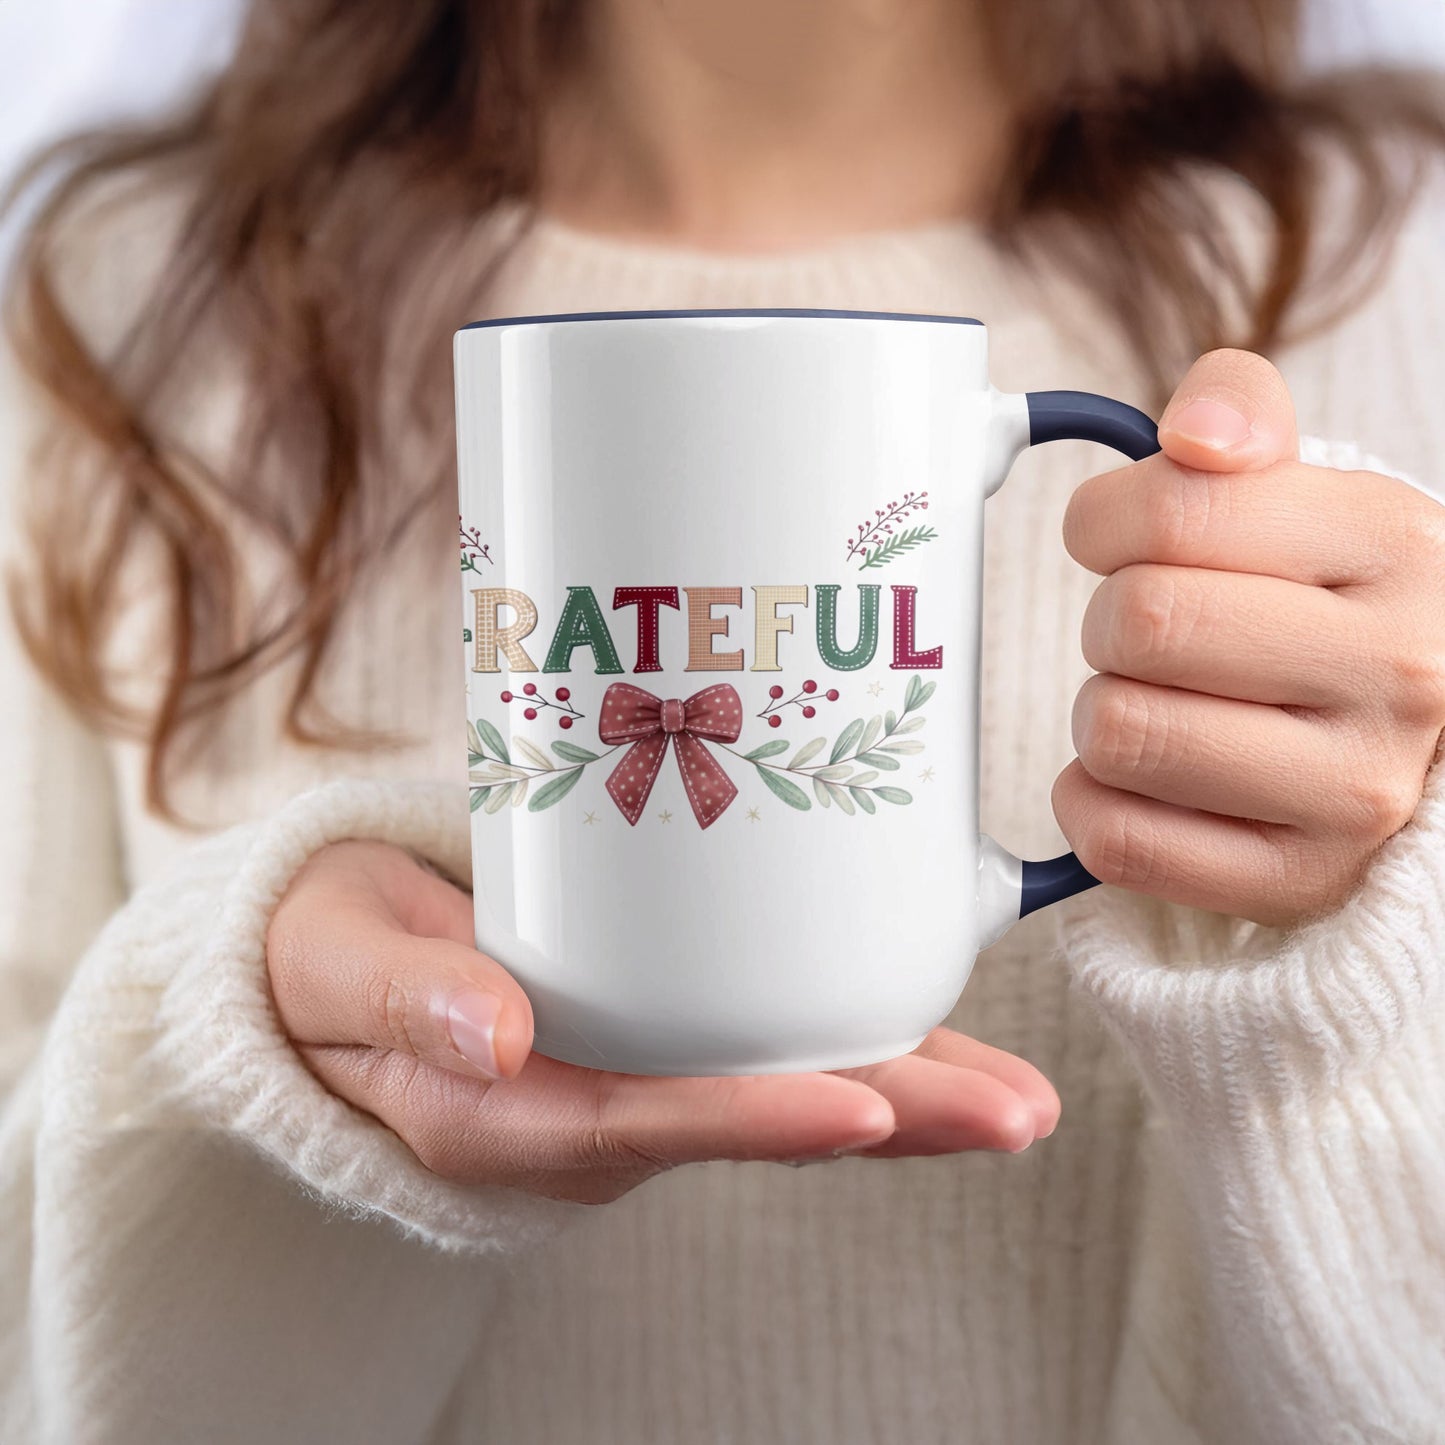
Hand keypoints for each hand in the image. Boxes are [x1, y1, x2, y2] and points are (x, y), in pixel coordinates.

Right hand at [266, 840, 1059, 1204]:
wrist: (330, 966)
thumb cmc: (328, 960)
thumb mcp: (336, 965)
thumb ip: (403, 998)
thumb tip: (494, 1033)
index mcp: (509, 1113)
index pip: (646, 1124)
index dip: (756, 1119)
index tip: (863, 1108)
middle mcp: (591, 1113)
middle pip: (753, 1119)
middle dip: (889, 1119)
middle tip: (1016, 1112)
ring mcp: (632, 1079)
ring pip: (781, 1089)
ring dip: (903, 1087)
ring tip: (1019, 1092)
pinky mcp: (655, 1036)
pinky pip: (764, 1046)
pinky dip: (854, 1037)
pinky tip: (931, 1016)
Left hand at [1055, 349, 1444, 929]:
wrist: (1415, 735)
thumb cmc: (1327, 600)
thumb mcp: (1306, 488)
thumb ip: (1239, 413)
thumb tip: (1192, 435)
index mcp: (1394, 543)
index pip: (1173, 512)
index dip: (1102, 522)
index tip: (1115, 540)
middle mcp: (1399, 672)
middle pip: (1138, 624)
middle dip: (1107, 620)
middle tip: (1143, 633)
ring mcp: (1355, 792)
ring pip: (1120, 733)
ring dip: (1101, 712)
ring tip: (1153, 703)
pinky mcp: (1298, 880)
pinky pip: (1119, 841)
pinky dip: (1091, 803)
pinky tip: (1136, 779)